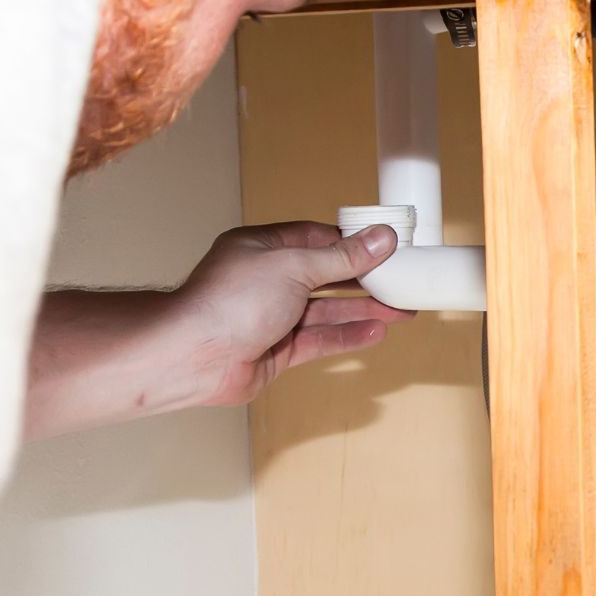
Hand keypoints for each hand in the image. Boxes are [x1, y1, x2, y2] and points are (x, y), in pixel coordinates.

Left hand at [175, 222, 413, 405]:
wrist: (194, 357)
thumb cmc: (230, 302)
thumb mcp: (294, 267)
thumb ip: (341, 258)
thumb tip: (379, 239)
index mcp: (263, 250)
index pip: (316, 240)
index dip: (352, 243)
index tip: (385, 247)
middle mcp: (267, 281)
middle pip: (326, 277)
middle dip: (365, 280)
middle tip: (402, 281)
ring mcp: (272, 317)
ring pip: (327, 311)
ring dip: (363, 310)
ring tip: (401, 310)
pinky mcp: (277, 350)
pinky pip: (319, 340)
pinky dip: (347, 336)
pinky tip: (375, 332)